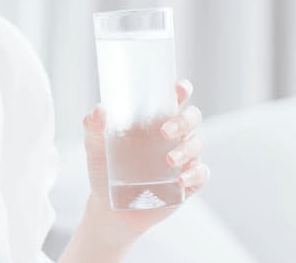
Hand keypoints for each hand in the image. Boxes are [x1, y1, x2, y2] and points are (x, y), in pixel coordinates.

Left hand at [81, 79, 209, 240]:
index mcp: (153, 120)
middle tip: (164, 132)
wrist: (110, 207)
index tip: (180, 88)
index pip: (173, 99)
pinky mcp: (187, 181)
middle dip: (183, 121)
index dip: (181, 90)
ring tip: (169, 160)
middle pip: (191, 118)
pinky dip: (194, 174)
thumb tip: (99, 110)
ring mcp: (183, 158)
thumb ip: (94, 127)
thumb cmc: (105, 168)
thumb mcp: (95, 146)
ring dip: (186, 150)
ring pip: (197, 144)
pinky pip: (201, 173)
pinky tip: (180, 180)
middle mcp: (173, 135)